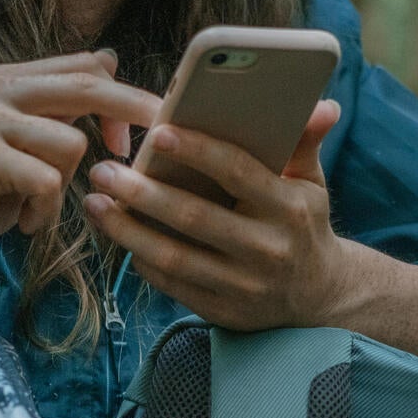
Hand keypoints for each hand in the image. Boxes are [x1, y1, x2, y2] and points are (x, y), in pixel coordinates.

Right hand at [0, 50, 161, 275]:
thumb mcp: (17, 143)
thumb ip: (54, 110)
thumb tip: (110, 65)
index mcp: (5, 80)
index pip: (80, 66)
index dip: (121, 92)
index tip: (143, 125)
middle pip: (85, 86)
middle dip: (131, 111)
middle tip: (160, 134)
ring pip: (70, 144)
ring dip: (63, 187)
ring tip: (34, 207)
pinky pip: (48, 182)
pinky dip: (45, 212)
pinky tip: (23, 223)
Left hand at [83, 99, 354, 330]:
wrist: (319, 298)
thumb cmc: (303, 224)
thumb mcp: (311, 184)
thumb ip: (304, 143)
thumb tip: (323, 105)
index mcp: (289, 208)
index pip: (239, 173)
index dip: (198, 151)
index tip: (157, 133)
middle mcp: (267, 250)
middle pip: (194, 218)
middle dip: (142, 193)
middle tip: (103, 170)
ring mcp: (244, 286)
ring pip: (174, 257)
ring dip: (127, 230)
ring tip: (94, 203)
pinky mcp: (223, 312)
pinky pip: (172, 284)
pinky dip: (141, 259)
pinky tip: (118, 234)